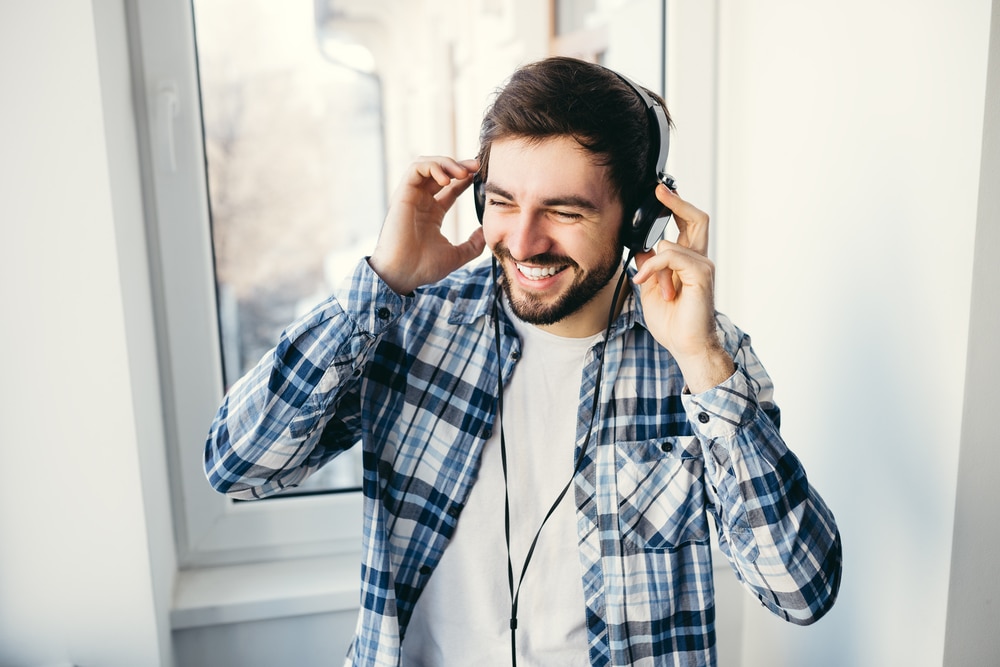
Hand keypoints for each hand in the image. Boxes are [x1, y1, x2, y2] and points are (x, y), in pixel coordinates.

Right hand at [369, 157, 485, 294]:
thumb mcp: (457, 255)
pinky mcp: (402, 194)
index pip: (450, 188)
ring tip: (463, 173)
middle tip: (476, 166)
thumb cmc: (423, 267)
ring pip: (427, 165)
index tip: (480, 175)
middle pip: (439, 172)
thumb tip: (484, 231)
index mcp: (432, 213)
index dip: (465, 179)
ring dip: (446, 163)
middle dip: (459, 165)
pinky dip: (432, 167)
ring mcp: (411, 197)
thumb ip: (473, 244)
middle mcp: (421, 202)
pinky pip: (416, 169)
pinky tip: (446, 179)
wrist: (403, 274)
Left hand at [632, 185, 733, 391]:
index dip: (676, 206)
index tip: (659, 193)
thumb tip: (640, 249)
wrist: (686, 345)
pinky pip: (672, 257)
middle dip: (677, 201)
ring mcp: (702, 267)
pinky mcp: (700, 276)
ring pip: (674, 242)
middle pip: (697, 218)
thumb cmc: (674, 323)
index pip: (688, 224)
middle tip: (658, 191)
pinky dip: (654, 267)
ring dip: (653, 261)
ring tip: (644, 282)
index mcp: (689, 262)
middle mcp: (699, 260)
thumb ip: (648, 266)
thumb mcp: (650, 289)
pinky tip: (644, 281)